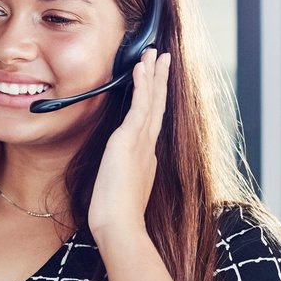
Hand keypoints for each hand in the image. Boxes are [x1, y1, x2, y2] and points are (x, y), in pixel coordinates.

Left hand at [88, 48, 170, 245]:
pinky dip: (142, 85)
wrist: (121, 226)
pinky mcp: (130, 139)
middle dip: (160, 82)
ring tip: (155, 54)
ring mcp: (140, 142)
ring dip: (153, 75)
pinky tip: (141, 68)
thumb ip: (120, 177)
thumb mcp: (119, 191)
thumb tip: (116, 173)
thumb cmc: (116, 217)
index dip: (155, 101)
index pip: (151, 122)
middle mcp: (147, 147)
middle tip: (164, 60)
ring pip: (151, 101)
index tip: (156, 86)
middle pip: (157, 106)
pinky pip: (139, 105)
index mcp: (145, 159)